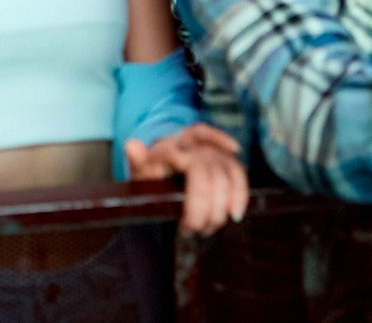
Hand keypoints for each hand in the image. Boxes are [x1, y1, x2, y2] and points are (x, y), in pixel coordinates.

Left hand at [124, 124, 249, 235]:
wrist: (168, 161)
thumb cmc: (153, 171)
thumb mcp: (140, 170)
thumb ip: (137, 161)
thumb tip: (131, 145)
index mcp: (167, 145)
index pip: (173, 153)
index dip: (179, 185)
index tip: (181, 209)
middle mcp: (192, 143)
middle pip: (203, 170)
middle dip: (201, 203)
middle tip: (194, 229)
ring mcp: (210, 149)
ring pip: (223, 171)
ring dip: (221, 203)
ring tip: (211, 227)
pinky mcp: (226, 158)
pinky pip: (238, 171)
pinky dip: (240, 191)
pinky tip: (236, 212)